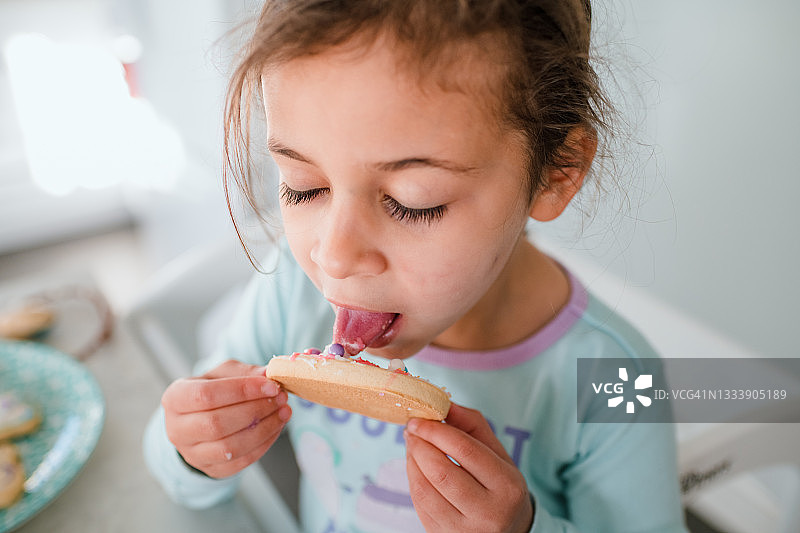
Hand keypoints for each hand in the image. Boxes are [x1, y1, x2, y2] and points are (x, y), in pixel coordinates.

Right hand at [161, 359, 290, 477]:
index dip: (242, 390)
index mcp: (175, 398)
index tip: (270, 385)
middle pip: (216, 423)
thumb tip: (268, 374)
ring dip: (263, 429)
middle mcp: (176, 429)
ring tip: (283, 412)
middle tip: (281, 398)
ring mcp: (192, 454)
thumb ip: (244, 372)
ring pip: (229, 447)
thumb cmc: (213, 391)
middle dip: (255, 410)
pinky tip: (276, 427)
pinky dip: (264, 445)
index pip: (206, 395)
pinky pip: (240, 462)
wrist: (201, 419)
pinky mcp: (211, 470)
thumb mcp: (223, 373)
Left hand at [405, 404, 533, 532]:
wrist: (507, 532)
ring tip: (412, 446)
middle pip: (441, 472)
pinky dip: (412, 481)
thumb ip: (471, 425)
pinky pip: (420, 505)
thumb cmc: (499, 486)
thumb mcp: (497, 454)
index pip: (465, 450)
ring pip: (425, 490)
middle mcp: (489, 512)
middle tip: (411, 430)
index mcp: (507, 485)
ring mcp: (465, 530)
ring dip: (411, 462)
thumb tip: (443, 403)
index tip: (418, 419)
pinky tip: (415, 467)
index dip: (436, 431)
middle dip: (419, 445)